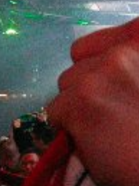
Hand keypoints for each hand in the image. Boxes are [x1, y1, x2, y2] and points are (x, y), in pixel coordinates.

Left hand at [48, 17, 138, 185]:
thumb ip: (131, 70)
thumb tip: (104, 69)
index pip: (97, 42)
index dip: (97, 65)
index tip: (109, 91)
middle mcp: (126, 48)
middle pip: (79, 62)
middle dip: (86, 88)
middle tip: (111, 117)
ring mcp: (104, 70)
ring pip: (64, 86)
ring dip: (76, 109)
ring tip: (106, 132)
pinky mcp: (81, 98)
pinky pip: (54, 111)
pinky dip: (66, 130)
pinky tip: (94, 143)